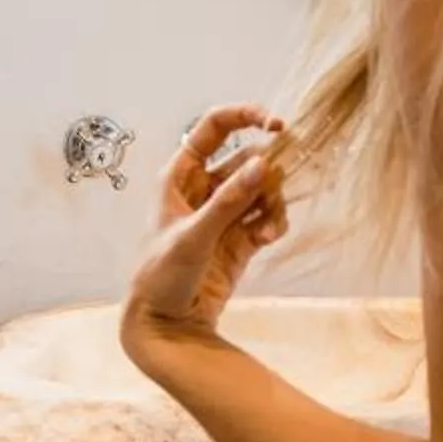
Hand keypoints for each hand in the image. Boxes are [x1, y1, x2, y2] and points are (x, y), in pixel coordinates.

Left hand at [122, 105, 290, 356]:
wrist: (165, 324)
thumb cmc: (161, 275)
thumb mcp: (193, 236)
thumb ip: (229, 201)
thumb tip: (263, 163)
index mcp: (180, 174)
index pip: (215, 127)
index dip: (246, 116)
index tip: (279, 125)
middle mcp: (204, 187)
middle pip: (249, 159)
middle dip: (269, 170)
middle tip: (280, 184)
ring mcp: (224, 212)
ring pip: (263, 188)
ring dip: (273, 201)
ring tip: (267, 227)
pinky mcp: (241, 237)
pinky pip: (268, 216)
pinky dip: (274, 222)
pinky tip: (268, 237)